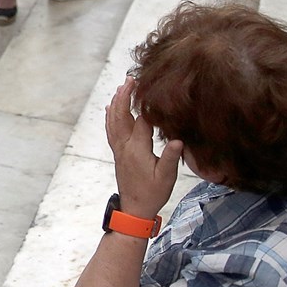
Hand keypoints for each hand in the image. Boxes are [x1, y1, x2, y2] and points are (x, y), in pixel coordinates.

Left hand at [103, 78, 181, 220]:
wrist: (134, 208)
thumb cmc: (152, 193)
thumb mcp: (166, 177)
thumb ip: (171, 158)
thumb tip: (177, 140)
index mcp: (137, 149)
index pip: (141, 121)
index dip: (146, 104)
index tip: (151, 87)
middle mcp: (124, 146)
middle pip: (122, 115)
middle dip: (125, 96)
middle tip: (130, 79)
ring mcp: (118, 148)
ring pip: (113, 120)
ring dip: (116, 102)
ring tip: (121, 87)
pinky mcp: (117, 152)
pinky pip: (110, 129)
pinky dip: (110, 115)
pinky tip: (109, 107)